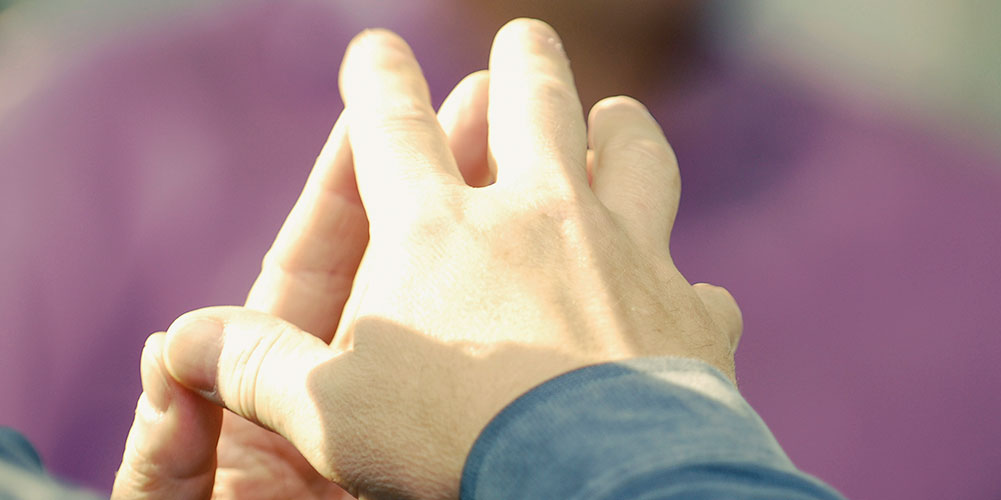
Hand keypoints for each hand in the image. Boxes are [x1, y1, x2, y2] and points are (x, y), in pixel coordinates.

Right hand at [114, 18, 739, 499]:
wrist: (594, 475)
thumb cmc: (451, 441)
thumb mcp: (329, 410)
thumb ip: (258, 365)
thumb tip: (182, 342)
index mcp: (439, 226)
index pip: (392, 126)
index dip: (376, 81)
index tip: (374, 48)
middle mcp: (541, 214)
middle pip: (535, 102)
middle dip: (525, 61)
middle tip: (523, 38)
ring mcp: (626, 251)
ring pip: (637, 156)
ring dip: (626, 131)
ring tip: (619, 117)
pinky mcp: (688, 310)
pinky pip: (697, 284)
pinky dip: (688, 291)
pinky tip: (686, 302)